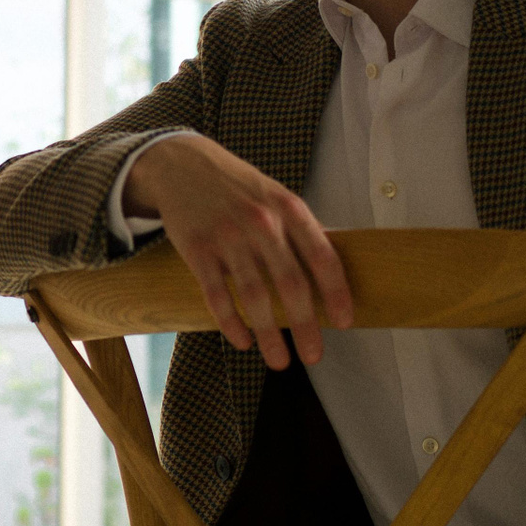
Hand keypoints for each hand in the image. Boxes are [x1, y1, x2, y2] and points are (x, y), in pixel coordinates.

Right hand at [122, 133, 350, 368]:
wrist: (181, 164)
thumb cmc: (237, 186)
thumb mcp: (275, 195)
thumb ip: (300, 229)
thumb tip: (333, 267)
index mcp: (288, 208)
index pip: (322, 256)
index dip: (337, 292)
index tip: (345, 322)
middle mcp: (260, 222)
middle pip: (290, 284)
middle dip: (305, 326)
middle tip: (314, 356)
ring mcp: (227, 236)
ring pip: (254, 296)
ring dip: (270, 335)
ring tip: (279, 361)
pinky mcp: (197, 249)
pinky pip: (217, 295)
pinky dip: (231, 323)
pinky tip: (243, 341)